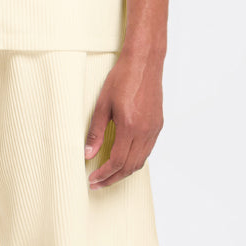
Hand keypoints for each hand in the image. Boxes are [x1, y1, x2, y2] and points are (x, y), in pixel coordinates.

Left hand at [84, 53, 163, 187]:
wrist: (144, 62)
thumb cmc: (122, 78)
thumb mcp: (102, 104)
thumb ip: (96, 132)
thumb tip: (87, 154)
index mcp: (130, 126)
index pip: (117, 161)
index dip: (103, 174)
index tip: (92, 179)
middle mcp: (145, 131)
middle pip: (130, 167)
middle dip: (112, 178)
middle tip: (97, 184)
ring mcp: (154, 129)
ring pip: (140, 161)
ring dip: (124, 172)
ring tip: (108, 176)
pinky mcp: (158, 125)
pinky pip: (147, 151)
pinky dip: (134, 160)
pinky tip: (123, 160)